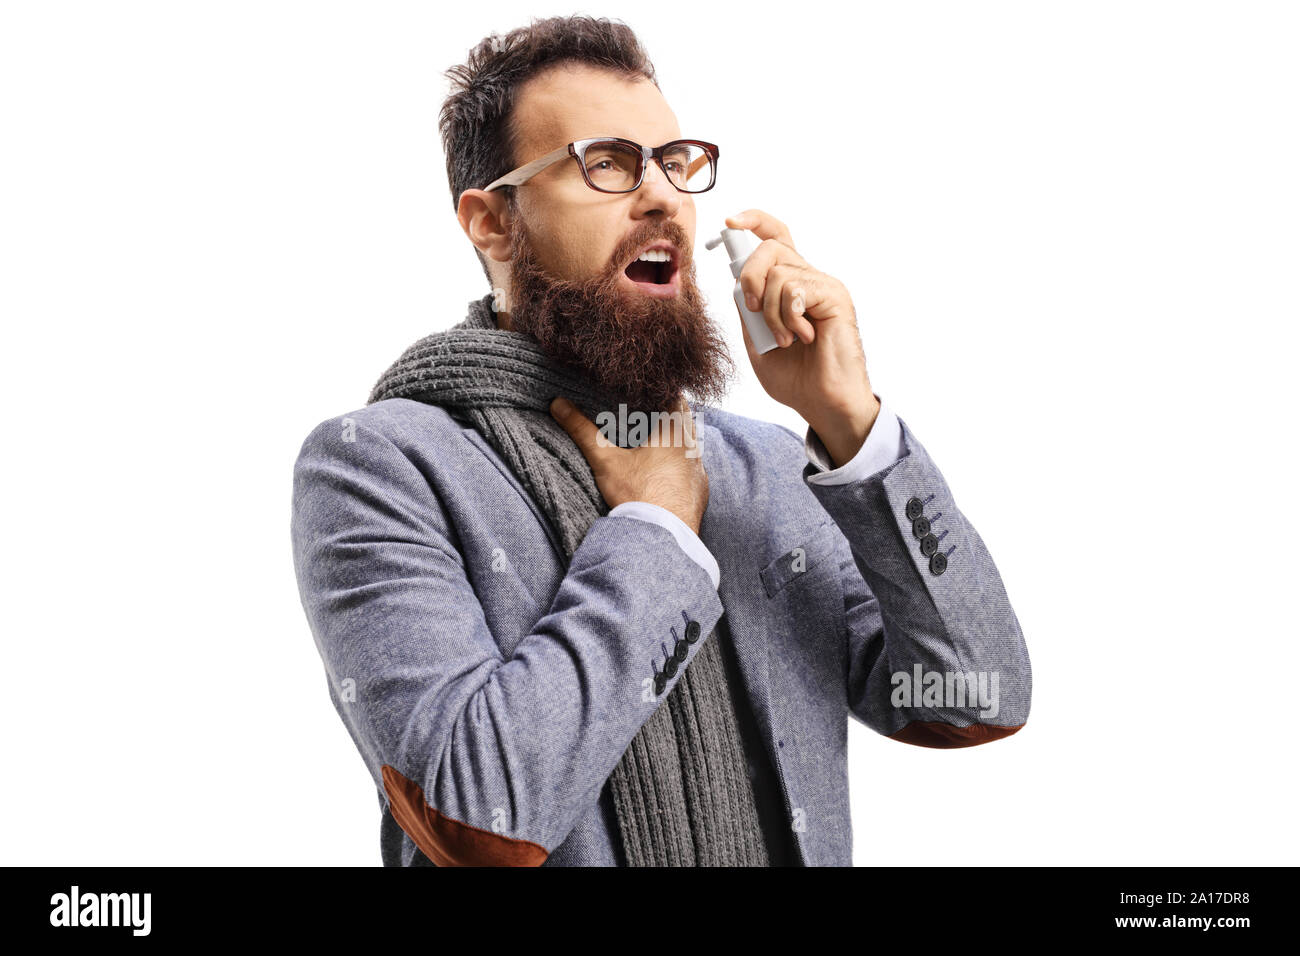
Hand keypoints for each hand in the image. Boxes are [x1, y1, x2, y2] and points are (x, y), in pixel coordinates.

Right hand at [549, 395, 708, 533]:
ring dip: (673, 440)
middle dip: (664, 414)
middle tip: (643, 412)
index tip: (642, 389)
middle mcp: (693, 447)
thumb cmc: (639, 494)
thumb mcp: (606, 460)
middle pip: (683, 418)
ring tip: (651, 440)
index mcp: (675, 430)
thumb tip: (558, 404)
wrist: (663, 538)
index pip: (674, 395)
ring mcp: (699, 470)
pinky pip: (691, 469)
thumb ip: (583, 430)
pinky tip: (663, 471)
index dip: (657, 390)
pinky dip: (679, 465)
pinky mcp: (699, 490)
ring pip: (689, 444)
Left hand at [725, 209, 880, 466]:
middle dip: (750, 276)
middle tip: (753, 310)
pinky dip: (788, 316)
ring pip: (779, 272)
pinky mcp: (835, 296)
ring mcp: (822, 286)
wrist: (823, 403)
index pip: (774, 238)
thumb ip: (747, 310)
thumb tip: (738, 281)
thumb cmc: (795, 378)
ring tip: (783, 339)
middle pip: (770, 246)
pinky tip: (802, 336)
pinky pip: (795, 289)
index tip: (730, 221)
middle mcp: (807, 279)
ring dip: (770, 311)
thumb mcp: (756, 341)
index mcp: (789, 286)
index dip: (753, 222)